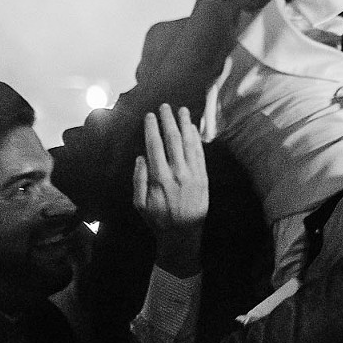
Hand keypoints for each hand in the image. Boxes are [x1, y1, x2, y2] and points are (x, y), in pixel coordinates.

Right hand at [134, 104, 208, 274]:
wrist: (183, 235)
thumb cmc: (158, 220)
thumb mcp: (139, 204)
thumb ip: (138, 180)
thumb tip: (141, 157)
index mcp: (159, 178)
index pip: (155, 146)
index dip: (152, 128)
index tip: (150, 116)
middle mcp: (177, 173)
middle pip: (173, 139)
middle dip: (168, 120)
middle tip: (165, 106)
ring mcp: (193, 174)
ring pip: (189, 143)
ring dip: (185, 125)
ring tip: (183, 110)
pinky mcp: (204, 178)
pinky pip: (200, 154)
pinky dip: (197, 139)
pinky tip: (193, 129)